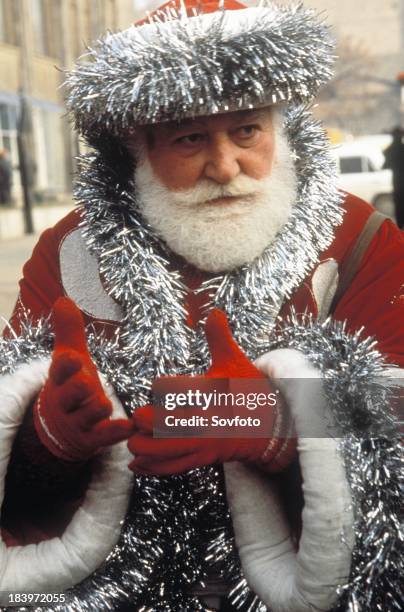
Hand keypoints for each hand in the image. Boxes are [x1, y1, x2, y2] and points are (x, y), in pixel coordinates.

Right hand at [33, 297, 133, 460]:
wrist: (61, 427)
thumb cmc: (71, 384)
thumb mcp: (69, 357)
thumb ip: (69, 331)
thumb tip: (63, 299)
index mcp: (62, 378)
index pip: (60, 370)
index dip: (66, 365)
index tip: (73, 357)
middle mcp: (68, 401)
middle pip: (70, 395)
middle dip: (78, 389)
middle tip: (87, 382)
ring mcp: (79, 422)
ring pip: (87, 417)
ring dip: (96, 410)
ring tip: (105, 404)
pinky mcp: (93, 439)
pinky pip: (104, 437)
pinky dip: (116, 433)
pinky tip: (130, 426)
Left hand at [128, 309, 288, 474]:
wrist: (270, 426)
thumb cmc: (249, 391)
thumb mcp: (236, 362)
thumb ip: (220, 338)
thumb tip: (215, 311)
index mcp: (216, 395)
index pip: (188, 392)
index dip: (167, 389)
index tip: (157, 385)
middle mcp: (209, 421)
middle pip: (174, 428)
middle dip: (151, 425)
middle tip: (137, 418)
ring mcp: (206, 444)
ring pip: (172, 454)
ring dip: (148, 450)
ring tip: (133, 442)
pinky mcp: (202, 459)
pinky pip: (176, 469)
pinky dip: (154, 469)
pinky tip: (137, 465)